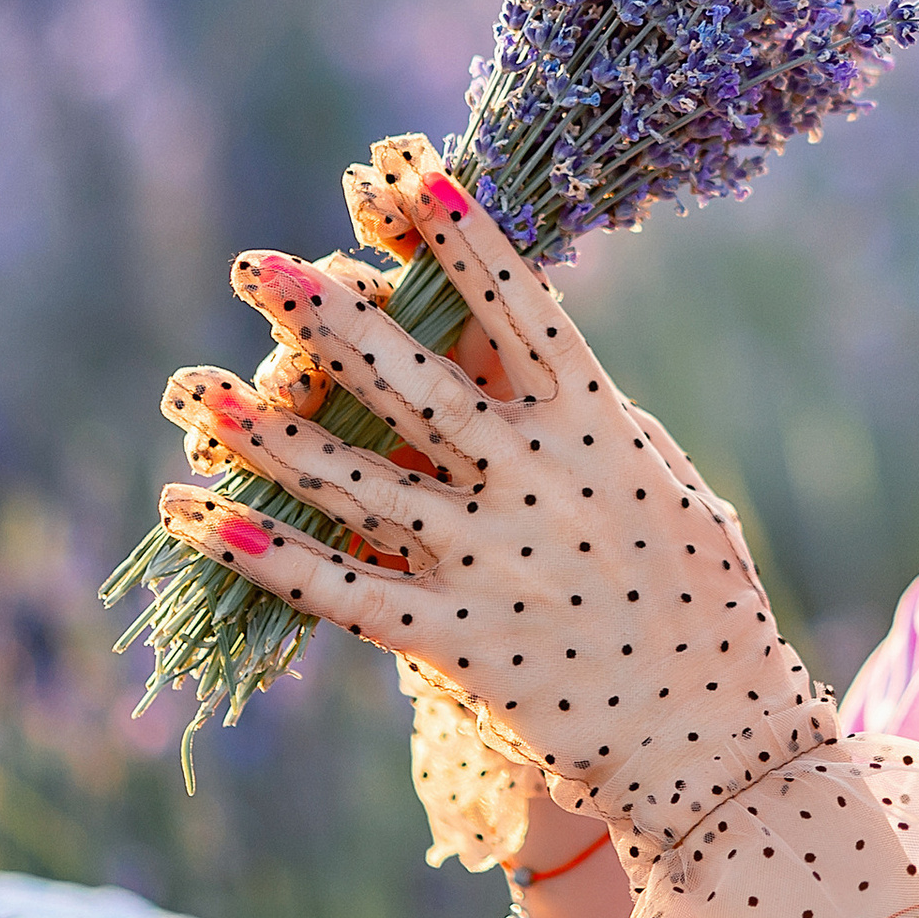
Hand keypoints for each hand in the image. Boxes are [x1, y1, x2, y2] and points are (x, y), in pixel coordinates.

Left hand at [158, 135, 918, 917]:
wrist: (724, 743)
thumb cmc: (702, 601)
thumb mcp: (664, 485)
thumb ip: (588, 423)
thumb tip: (517, 354)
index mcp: (598, 428)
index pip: (520, 310)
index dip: (460, 238)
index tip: (401, 174)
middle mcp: (540, 482)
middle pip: (418, 382)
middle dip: (332, 319)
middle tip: (255, 266)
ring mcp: (497, 563)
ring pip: (360, 483)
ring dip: (270, 435)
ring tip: (194, 391)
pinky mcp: (463, 646)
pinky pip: (349, 593)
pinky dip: (270, 558)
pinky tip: (200, 521)